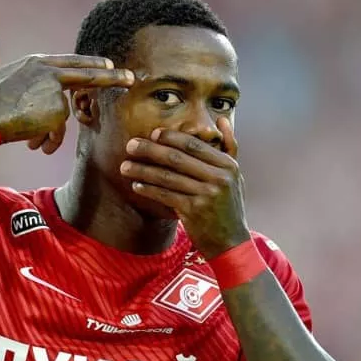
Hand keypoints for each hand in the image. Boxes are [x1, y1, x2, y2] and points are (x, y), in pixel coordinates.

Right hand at [0, 29, 134, 152]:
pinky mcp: (57, 112)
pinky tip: (34, 145)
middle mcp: (50, 73)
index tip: (109, 65)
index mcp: (39, 63)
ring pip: (62, 118)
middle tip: (132, 79)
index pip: (73, 62)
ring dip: (48, 132)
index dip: (92, 64)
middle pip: (89, 76)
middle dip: (113, 78)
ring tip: (31, 140)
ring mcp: (55, 92)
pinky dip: (48, 142)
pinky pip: (58, 134)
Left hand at [120, 128, 250, 257]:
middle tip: (130, 145)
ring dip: (142, 170)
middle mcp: (219, 178)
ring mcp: (207, 194)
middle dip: (150, 149)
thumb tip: (220, 119)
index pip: (193, 145)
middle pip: (177, 157)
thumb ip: (229, 147)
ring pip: (167, 177)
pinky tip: (136, 185)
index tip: (152, 134)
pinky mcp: (194, 211)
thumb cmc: (228, 205)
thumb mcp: (235, 175)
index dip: (170, 137)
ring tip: (125, 166)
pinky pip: (165, 195)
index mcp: (227, 165)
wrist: (231, 242)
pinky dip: (149, 189)